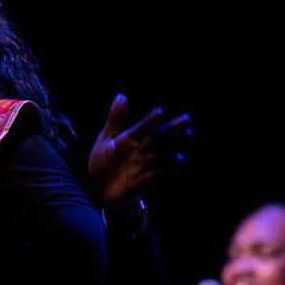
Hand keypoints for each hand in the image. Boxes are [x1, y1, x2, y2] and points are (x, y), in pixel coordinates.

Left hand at [88, 94, 191, 209]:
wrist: (96, 189)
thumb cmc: (101, 163)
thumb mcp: (105, 140)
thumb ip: (115, 120)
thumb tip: (122, 95)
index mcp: (131, 140)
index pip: (143, 127)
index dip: (151, 120)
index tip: (160, 112)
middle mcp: (140, 151)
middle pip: (159, 139)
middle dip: (173, 131)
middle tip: (187, 121)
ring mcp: (142, 166)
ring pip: (161, 158)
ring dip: (171, 156)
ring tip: (180, 155)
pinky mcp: (141, 181)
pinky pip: (154, 176)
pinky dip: (161, 173)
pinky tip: (166, 172)